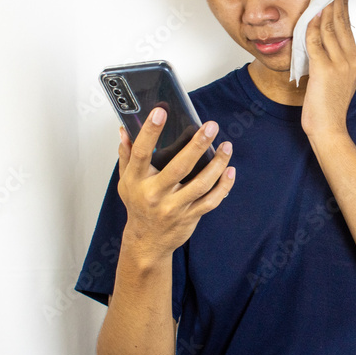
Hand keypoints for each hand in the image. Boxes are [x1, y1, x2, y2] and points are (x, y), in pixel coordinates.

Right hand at [116, 107, 234, 259]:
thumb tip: (125, 130)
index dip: (150, 132)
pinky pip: (211, 200)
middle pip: (179, 167)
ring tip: (226, 145)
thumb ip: (126, 155)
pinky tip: (230, 170)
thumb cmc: (138, 206)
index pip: (141, 152)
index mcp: (137, 181)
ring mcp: (174, 207)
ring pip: (201, 184)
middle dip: (197, 145)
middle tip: (211, 126)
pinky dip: (224, 186)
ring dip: (218, 163)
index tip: (161, 111)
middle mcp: (155, 194)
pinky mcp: (190, 216)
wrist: (146, 242)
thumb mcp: (126, 181)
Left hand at [301, 0, 355, 141]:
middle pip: (340, 22)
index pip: (348, 27)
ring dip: (322, 9)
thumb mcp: (339, 80)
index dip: (342, 8)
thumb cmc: (330, 107)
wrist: (329, 128)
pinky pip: (315, 41)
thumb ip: (337, 61)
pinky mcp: (323, 68)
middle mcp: (350, 58)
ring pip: (328, 28)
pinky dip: (311, 26)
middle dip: (334, 1)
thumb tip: (326, 45)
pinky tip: (308, 15)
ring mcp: (338, 63)